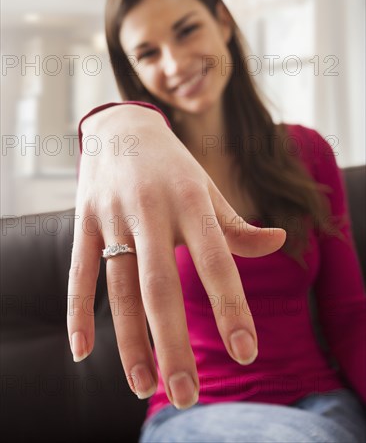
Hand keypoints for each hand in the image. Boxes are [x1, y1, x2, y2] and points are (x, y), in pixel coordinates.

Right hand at [67, 105, 285, 409]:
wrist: (122, 127)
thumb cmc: (173, 167)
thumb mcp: (207, 189)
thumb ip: (238, 225)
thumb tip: (280, 242)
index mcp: (191, 200)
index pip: (216, 261)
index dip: (231, 307)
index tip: (247, 353)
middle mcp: (151, 209)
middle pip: (160, 286)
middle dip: (173, 343)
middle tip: (186, 394)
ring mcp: (113, 215)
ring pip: (119, 287)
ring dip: (130, 340)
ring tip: (143, 386)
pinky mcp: (84, 220)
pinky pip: (79, 271)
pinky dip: (77, 312)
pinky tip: (82, 351)